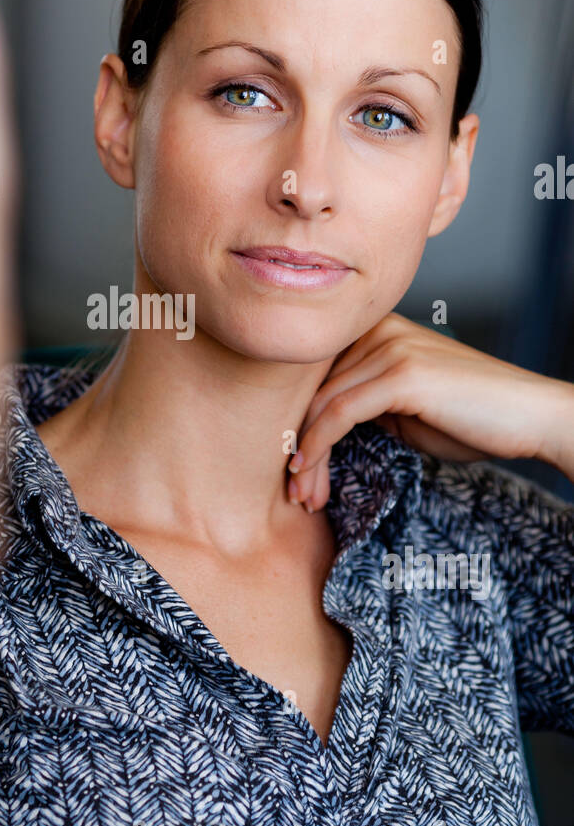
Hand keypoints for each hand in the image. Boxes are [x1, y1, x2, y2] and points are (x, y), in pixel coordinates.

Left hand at [286, 312, 573, 512]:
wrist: (532, 416)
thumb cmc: (473, 418)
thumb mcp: (405, 409)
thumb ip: (364, 404)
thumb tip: (318, 425)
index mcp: (378, 330)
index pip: (318, 378)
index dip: (299, 425)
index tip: (295, 472)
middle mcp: (380, 330)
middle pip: (315, 391)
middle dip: (299, 446)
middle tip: (294, 492)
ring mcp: (391, 348)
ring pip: (322, 405)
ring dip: (307, 456)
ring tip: (302, 496)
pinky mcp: (401, 373)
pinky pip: (340, 412)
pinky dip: (318, 445)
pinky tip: (305, 471)